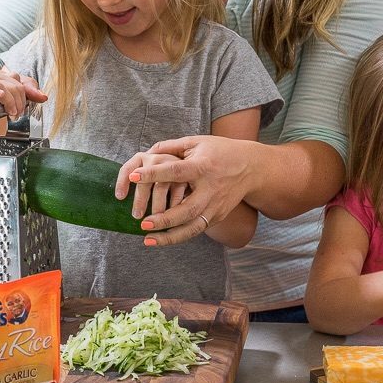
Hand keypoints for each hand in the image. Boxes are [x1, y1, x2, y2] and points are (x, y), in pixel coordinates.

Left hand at [116, 135, 251, 246]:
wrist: (251, 167)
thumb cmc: (220, 151)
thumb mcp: (197, 142)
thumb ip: (171, 147)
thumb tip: (148, 151)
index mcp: (202, 166)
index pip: (174, 171)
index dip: (153, 173)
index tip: (131, 176)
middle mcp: (209, 189)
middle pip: (186, 209)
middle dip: (164, 219)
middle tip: (143, 223)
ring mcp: (215, 205)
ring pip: (192, 227)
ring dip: (170, 236)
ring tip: (148, 240)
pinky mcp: (218, 215)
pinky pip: (197, 229)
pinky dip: (180, 236)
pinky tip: (162, 239)